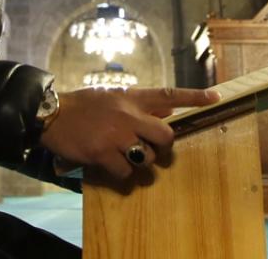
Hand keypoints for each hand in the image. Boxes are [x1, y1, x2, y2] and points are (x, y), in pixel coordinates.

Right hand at [39, 86, 220, 179]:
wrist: (52, 113)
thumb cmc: (85, 106)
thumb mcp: (114, 97)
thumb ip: (141, 104)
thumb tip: (169, 111)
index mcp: (132, 98)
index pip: (169, 94)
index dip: (194, 97)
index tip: (215, 97)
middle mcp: (128, 115)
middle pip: (165, 136)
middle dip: (162, 146)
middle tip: (149, 147)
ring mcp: (116, 135)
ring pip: (147, 158)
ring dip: (140, 161)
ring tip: (124, 155)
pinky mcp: (102, 153)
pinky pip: (126, 172)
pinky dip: (122, 173)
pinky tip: (111, 165)